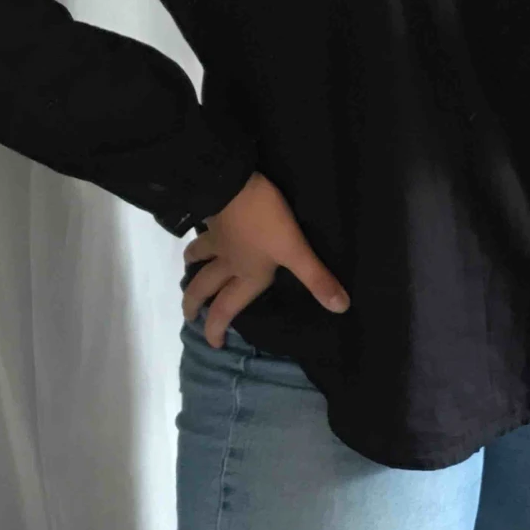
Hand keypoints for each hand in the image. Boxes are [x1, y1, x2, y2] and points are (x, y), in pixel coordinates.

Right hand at [182, 171, 349, 348]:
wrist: (232, 185)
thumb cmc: (264, 221)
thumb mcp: (295, 250)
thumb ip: (316, 278)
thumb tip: (340, 308)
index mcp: (247, 274)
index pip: (227, 308)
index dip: (218, 327)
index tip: (212, 343)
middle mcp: (228, 261)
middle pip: (204, 286)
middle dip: (195, 303)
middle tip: (189, 315)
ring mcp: (216, 238)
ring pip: (199, 257)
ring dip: (193, 267)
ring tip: (190, 270)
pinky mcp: (212, 216)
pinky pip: (201, 231)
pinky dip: (198, 236)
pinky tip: (203, 229)